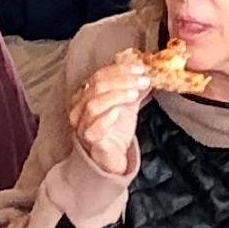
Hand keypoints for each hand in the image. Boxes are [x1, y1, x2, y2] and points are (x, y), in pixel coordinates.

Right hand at [67, 52, 155, 182]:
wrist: (113, 158)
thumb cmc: (115, 129)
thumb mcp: (127, 104)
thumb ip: (134, 89)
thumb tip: (148, 74)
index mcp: (86, 94)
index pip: (99, 75)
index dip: (121, 70)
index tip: (141, 69)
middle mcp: (79, 107)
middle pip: (96, 87)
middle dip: (122, 81)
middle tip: (142, 81)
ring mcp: (82, 125)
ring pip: (93, 105)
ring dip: (116, 96)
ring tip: (134, 94)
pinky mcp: (89, 142)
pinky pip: (92, 129)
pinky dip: (105, 119)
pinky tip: (118, 112)